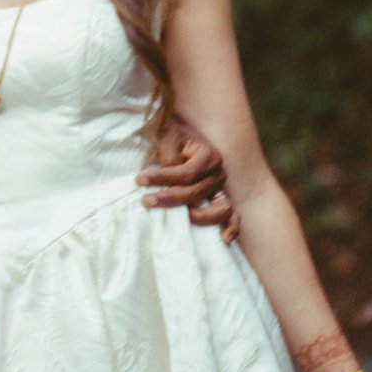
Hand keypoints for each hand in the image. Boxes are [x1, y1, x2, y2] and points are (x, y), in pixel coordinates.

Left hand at [137, 122, 239, 242]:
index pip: (185, 174)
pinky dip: (231, 227)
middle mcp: (218, 172)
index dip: (162, 178)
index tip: (139, 179)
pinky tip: (224, 239)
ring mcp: (221, 187)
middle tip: (146, 200)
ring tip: (176, 218)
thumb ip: (169, 157)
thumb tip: (167, 176)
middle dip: (169, 199)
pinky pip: (232, 215)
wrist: (187, 132)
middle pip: (196, 193)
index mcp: (208, 155)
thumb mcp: (169, 138)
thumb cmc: (176, 135)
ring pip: (217, 209)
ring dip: (198, 217)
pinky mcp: (220, 197)